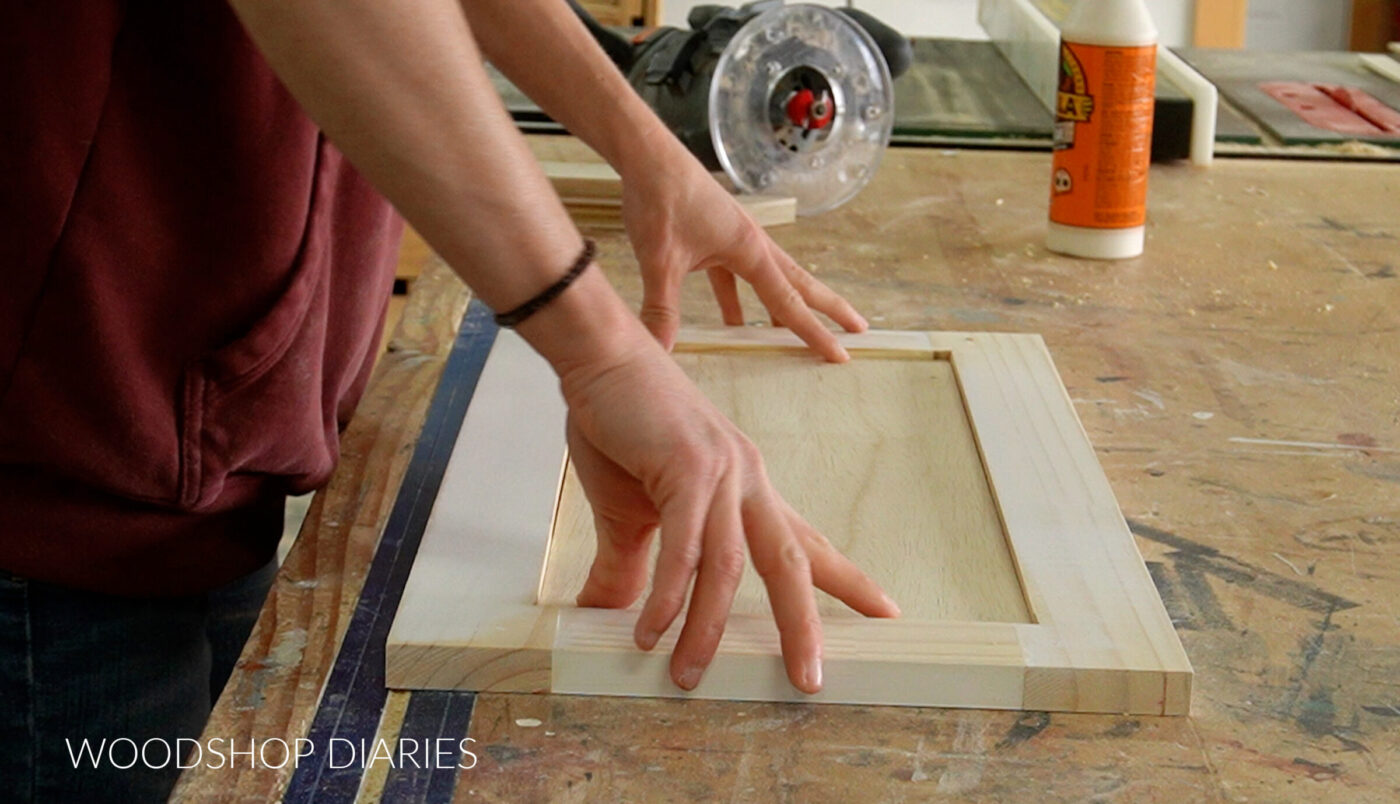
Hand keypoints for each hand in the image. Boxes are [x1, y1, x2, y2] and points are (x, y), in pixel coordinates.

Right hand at [559, 334, 899, 693]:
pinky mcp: (686, 469)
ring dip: (708, 627)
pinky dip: (669, 594)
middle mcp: (747, 482)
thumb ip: (632, 567)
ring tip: (688, 674)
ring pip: (732, 567)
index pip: (802, 541)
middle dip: (804, 624)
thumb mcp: (628, 511)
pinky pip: (684, 547)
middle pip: (790, 563)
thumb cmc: (620, 424)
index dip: (845, 579)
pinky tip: (652, 629)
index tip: (884, 611)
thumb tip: (613, 615)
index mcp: (744, 490)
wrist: (600, 359)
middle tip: (812, 678)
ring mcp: (721, 474)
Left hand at [620, 156, 867, 362]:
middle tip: (856, 329)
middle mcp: (751, 242)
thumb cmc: (660, 196)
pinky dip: (739, 299)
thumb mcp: (660, 259)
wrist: (646, 153)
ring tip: (793, 334)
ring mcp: (735, 238)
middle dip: (828, 309)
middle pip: (799, 284)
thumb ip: (662, 308)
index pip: (789, 301)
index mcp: (749, 249)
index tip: (840, 353)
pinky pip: (736, 276)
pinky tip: (731, 321)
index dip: (815, 331)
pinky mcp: (715, 236)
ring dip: (784, 306)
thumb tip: (662, 351)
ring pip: (770, 279)